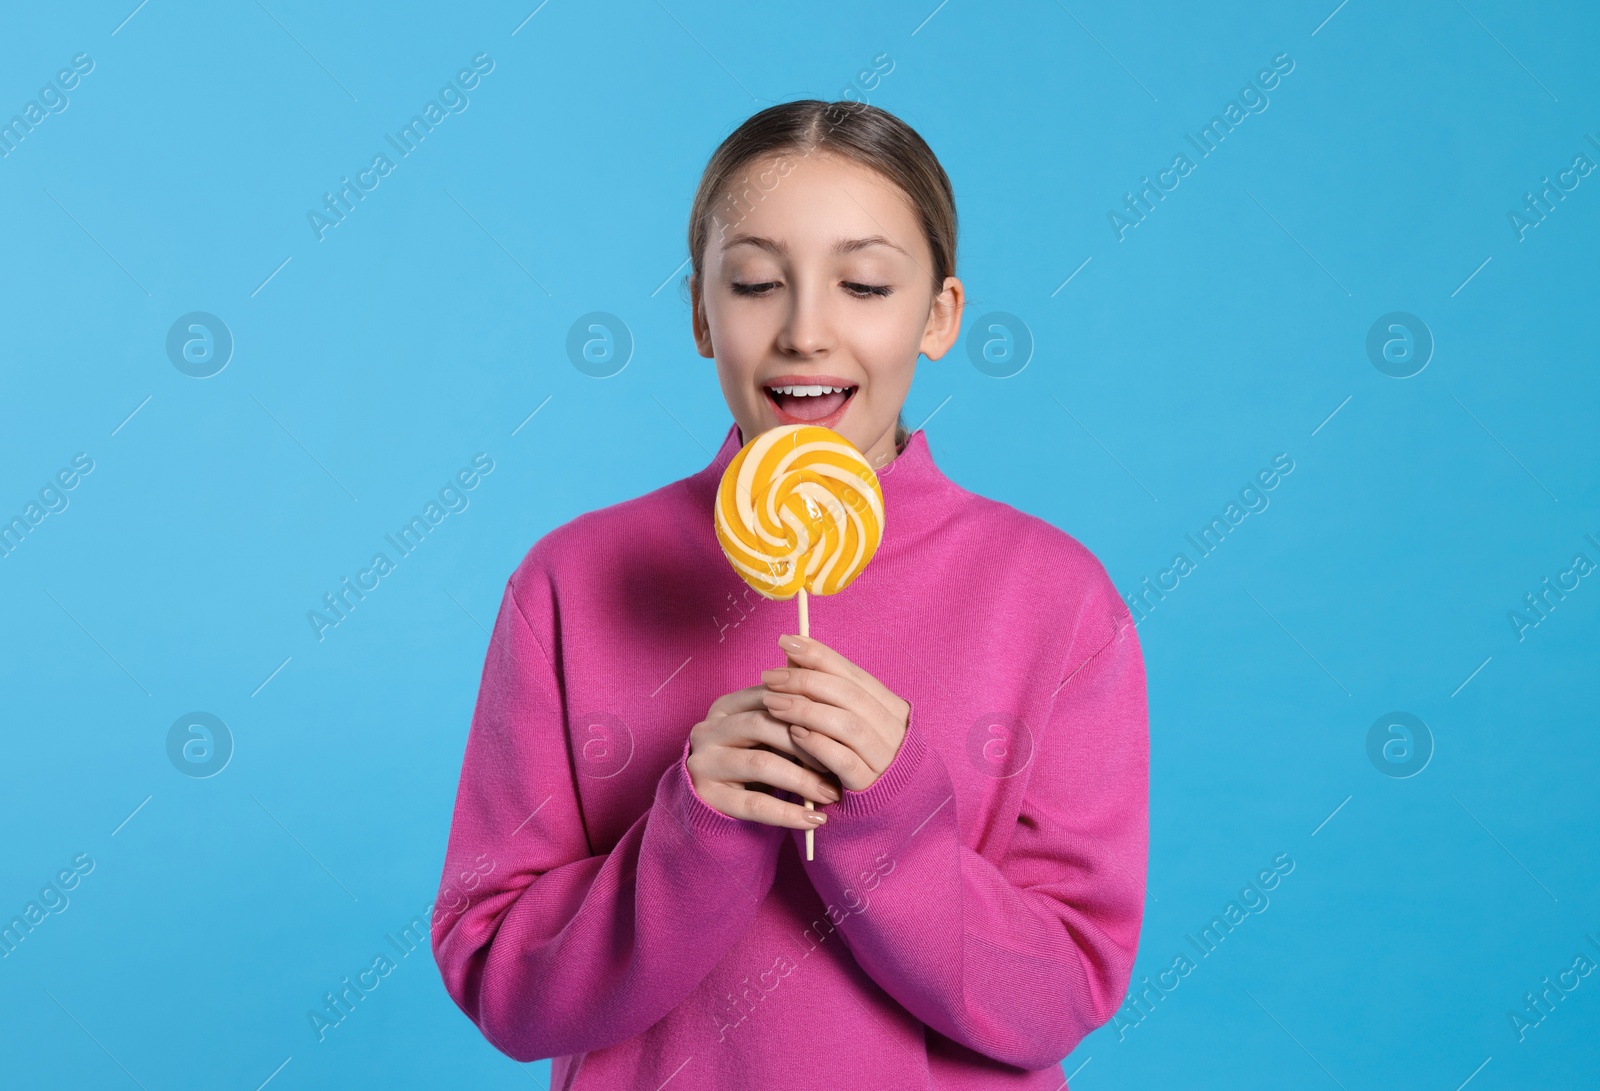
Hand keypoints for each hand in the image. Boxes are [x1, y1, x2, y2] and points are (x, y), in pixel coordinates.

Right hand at [686, 683, 843, 829]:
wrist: (713, 800)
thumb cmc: (751, 759)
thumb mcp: (765, 736)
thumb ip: (789, 722)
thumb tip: (838, 721)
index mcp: (725, 707)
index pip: (768, 696)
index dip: (805, 709)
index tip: (838, 726)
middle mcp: (708, 729)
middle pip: (762, 725)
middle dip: (806, 744)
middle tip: (838, 764)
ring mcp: (704, 762)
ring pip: (760, 763)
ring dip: (802, 780)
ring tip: (830, 793)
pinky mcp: (707, 796)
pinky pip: (754, 804)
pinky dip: (788, 813)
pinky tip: (813, 820)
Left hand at [759, 634, 910, 792]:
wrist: (891, 812)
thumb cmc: (862, 760)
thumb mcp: (853, 724)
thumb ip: (830, 696)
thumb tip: (792, 659)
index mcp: (891, 708)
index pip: (853, 674)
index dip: (819, 655)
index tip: (786, 642)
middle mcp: (893, 730)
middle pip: (848, 695)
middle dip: (805, 680)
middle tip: (770, 676)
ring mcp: (884, 759)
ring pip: (846, 725)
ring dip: (805, 709)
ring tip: (772, 702)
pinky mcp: (870, 788)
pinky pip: (844, 761)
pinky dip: (818, 744)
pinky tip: (794, 734)